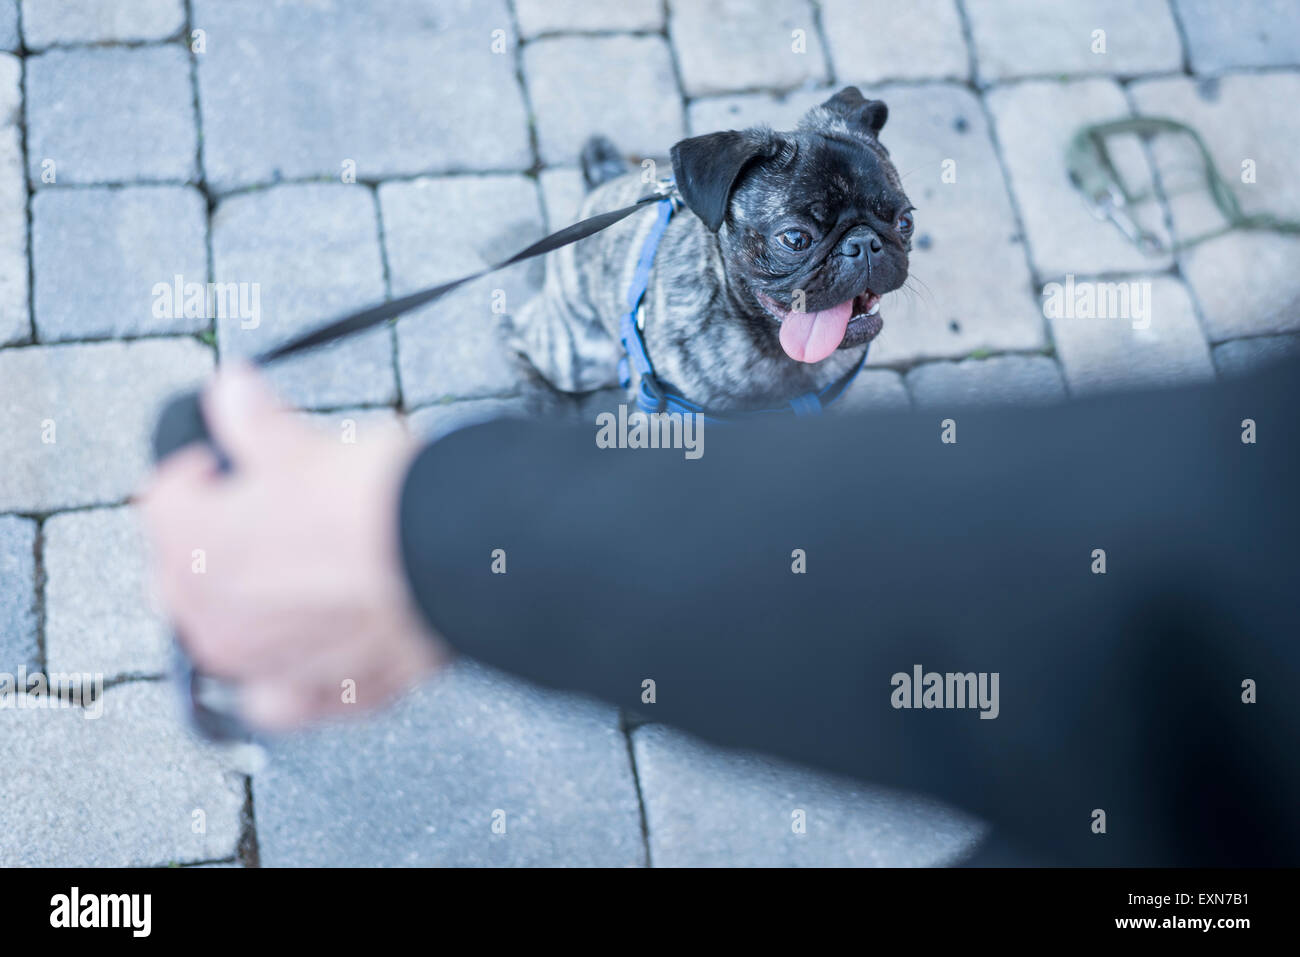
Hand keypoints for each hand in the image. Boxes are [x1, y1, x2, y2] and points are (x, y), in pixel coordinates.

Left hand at [138, 363, 449, 730]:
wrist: (459, 555)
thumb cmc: (379, 502)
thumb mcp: (307, 441)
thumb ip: (255, 422)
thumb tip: (234, 395)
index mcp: (191, 548)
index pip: (164, 501)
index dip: (202, 472)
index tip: (230, 461)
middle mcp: (216, 620)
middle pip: (185, 579)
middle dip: (215, 544)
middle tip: (266, 510)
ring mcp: (272, 668)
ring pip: (231, 641)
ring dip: (249, 609)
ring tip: (296, 573)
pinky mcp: (332, 695)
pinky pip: (287, 697)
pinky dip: (291, 674)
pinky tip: (313, 645)